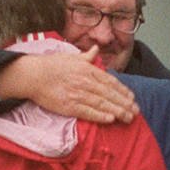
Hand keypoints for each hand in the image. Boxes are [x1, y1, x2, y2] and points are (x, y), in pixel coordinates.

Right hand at [0, 47, 136, 122]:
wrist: (33, 75)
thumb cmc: (51, 65)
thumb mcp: (71, 57)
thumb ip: (86, 56)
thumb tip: (95, 49)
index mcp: (87, 70)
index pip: (109, 81)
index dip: (122, 90)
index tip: (132, 98)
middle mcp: (85, 82)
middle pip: (109, 94)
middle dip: (124, 103)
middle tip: (136, 112)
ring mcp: (78, 94)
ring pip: (102, 103)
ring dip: (117, 111)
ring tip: (128, 118)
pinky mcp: (69, 106)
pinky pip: (87, 112)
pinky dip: (100, 116)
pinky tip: (111, 119)